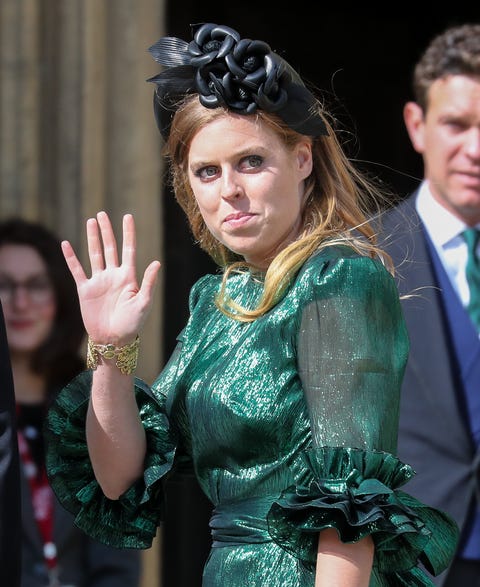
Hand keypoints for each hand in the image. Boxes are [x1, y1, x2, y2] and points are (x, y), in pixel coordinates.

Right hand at [62, 211, 160, 344]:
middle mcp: (113, 276)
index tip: (128, 217)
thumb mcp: (144, 303)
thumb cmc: (132, 324)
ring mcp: (99, 281)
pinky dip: (71, 257)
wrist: (114, 340)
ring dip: (92, 238)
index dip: (128, 233)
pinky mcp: (86, 290)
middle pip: (110, 248)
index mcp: (128, 277)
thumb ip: (149, 282)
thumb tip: (157, 262)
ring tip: (91, 221)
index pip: (129, 250)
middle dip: (107, 231)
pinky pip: (77, 270)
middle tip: (102, 214)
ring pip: (94, 254)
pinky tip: (66, 244)